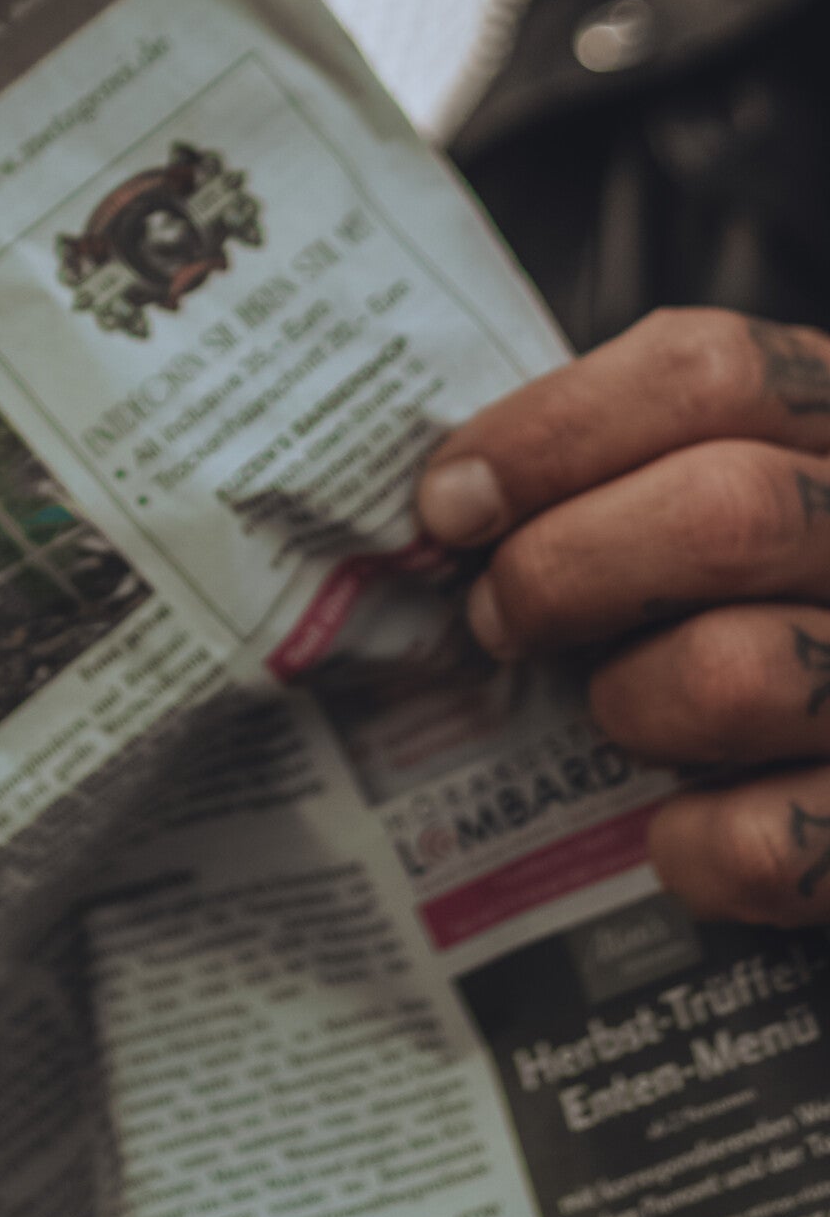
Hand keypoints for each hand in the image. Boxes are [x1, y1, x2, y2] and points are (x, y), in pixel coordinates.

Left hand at [416, 308, 829, 926]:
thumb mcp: (723, 483)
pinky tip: (674, 830)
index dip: (554, 430)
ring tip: (615, 712)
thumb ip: (631, 467)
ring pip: (737, 675)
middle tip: (496, 618)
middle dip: (563, 569)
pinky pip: (766, 843)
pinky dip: (690, 844)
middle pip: (724, 512)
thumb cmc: (763, 599)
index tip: (451, 501)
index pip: (709, 372)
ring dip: (631, 701)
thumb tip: (456, 499)